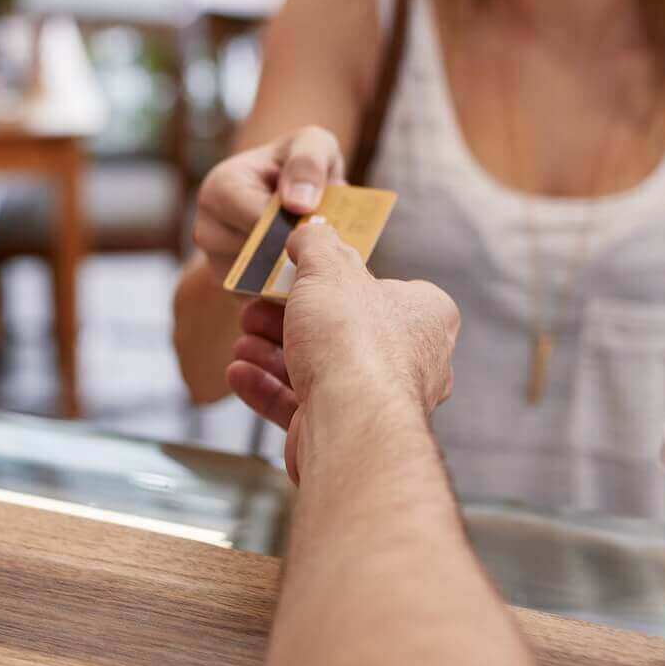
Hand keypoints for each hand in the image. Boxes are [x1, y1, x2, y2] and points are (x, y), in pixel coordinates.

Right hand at [192, 126, 344, 282]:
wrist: (289, 192)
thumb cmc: (300, 164)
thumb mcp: (313, 144)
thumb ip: (308, 162)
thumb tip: (298, 204)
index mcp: (219, 189)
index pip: (257, 221)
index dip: (294, 226)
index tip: (322, 226)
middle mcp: (208, 230)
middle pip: (256, 257)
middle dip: (295, 253)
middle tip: (327, 245)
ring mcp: (216, 264)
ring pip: (260, 284)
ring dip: (294, 275)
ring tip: (317, 255)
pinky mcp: (233, 291)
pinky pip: (262, 303)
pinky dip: (289, 294)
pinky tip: (309, 276)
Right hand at [226, 220, 459, 482]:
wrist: (349, 423)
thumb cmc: (352, 340)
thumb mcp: (328, 268)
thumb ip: (317, 244)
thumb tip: (310, 232)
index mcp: (425, 317)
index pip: (383, 289)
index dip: (335, 280)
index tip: (295, 275)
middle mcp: (412, 362)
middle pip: (340, 330)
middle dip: (288, 320)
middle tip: (254, 308)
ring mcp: (379, 402)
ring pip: (318, 369)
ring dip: (271, 354)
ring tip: (242, 340)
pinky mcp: (347, 432)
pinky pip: (302, 405)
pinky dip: (268, 389)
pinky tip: (239, 372)